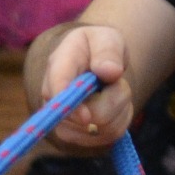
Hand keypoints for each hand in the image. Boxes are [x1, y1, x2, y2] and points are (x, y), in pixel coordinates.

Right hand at [40, 25, 134, 151]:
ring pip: (103, 127)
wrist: (96, 63)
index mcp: (58, 66)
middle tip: (115, 79)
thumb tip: (109, 72)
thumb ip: (108, 50)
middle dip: (114, 98)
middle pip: (88, 117)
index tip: (86, 117)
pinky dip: (121, 118)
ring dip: (120, 107)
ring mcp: (63, 121)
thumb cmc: (99, 47)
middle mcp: (53, 98)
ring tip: (113, 89)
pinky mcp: (78, 136)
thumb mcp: (107, 38)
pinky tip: (113, 103)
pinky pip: (111, 134)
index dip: (70, 108)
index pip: (56, 92)